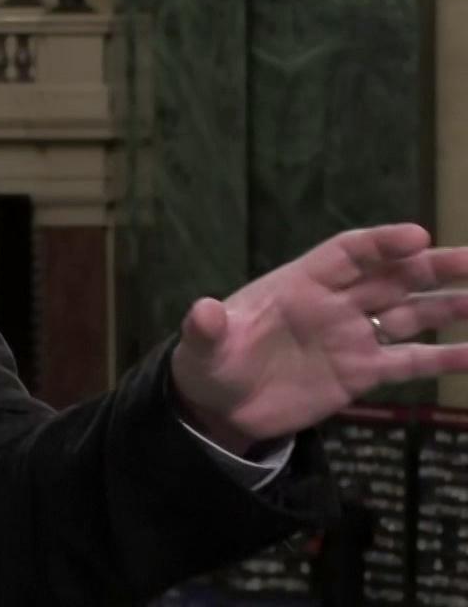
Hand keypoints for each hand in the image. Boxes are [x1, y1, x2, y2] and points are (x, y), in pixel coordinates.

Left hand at [170, 223, 467, 455]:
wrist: (220, 407)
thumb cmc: (209, 364)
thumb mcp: (201, 348)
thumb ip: (207, 329)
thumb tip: (202, 311)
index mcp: (298, 284)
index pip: (347, 253)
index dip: (381, 243)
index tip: (419, 237)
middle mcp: (333, 304)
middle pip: (390, 277)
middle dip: (432, 267)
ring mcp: (351, 338)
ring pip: (410, 314)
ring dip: (448, 306)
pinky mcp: (361, 374)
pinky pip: (410, 362)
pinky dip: (444, 358)